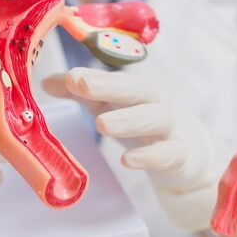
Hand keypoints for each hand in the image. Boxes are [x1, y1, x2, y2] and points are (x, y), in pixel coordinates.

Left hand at [43, 67, 228, 230]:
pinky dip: (149, 155)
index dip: (93, 76)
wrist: (190, 152)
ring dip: (129, 119)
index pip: (114, 78)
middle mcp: (153, 103)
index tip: (70, 77)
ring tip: (102, 124)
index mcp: (134, 91)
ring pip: (155, 118)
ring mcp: (169, 129)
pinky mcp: (180, 155)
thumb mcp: (110, 106)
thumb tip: (46, 82)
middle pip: (136, 89)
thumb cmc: (142, 122)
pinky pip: (168, 153)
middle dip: (109, 85)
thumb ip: (81, 94)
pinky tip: (128, 160)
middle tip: (81, 85)